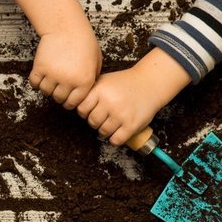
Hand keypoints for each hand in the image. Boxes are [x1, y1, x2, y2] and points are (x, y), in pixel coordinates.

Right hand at [30, 24, 101, 108]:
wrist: (67, 27)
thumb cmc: (83, 42)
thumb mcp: (96, 62)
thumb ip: (92, 79)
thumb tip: (85, 94)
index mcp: (84, 81)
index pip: (73, 103)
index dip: (69, 101)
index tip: (67, 96)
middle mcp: (68, 81)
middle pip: (58, 99)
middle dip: (58, 94)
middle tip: (59, 85)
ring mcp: (53, 75)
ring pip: (46, 92)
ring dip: (47, 87)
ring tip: (51, 77)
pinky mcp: (40, 68)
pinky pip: (34, 83)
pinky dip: (36, 81)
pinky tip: (42, 74)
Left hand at [75, 47, 191, 145]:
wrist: (150, 83)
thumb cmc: (124, 83)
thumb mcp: (104, 81)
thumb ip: (89, 92)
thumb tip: (71, 105)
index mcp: (100, 90)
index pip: (81, 109)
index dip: (85, 112)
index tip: (91, 110)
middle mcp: (109, 102)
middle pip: (91, 122)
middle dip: (96, 121)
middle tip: (104, 116)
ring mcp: (121, 114)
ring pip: (102, 132)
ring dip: (106, 130)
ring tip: (112, 122)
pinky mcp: (132, 125)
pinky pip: (115, 140)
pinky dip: (115, 139)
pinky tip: (118, 132)